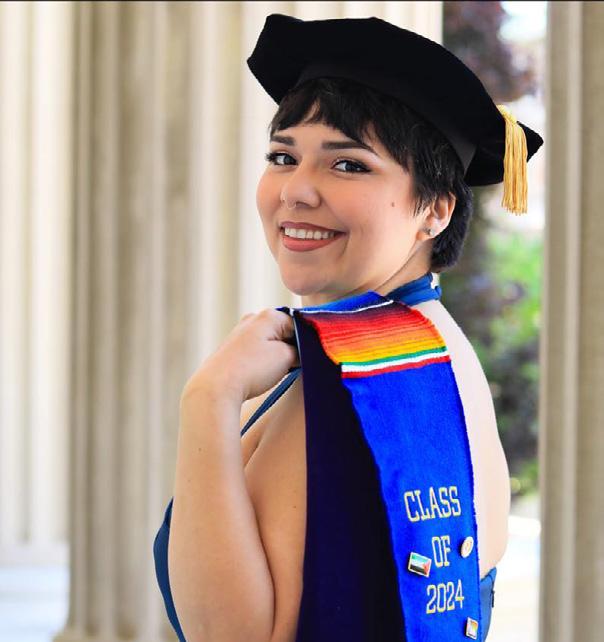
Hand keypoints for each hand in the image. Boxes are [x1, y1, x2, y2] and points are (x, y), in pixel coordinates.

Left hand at [181, 308, 299, 405]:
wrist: (217, 387)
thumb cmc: (252, 370)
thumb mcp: (287, 357)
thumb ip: (300, 349)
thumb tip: (302, 351)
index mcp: (269, 315)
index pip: (299, 324)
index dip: (307, 342)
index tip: (309, 358)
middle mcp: (253, 319)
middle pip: (284, 332)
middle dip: (292, 348)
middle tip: (295, 366)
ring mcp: (241, 333)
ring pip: (271, 343)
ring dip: (278, 357)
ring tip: (277, 373)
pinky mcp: (233, 349)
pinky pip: (257, 351)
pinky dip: (264, 361)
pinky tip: (263, 375)